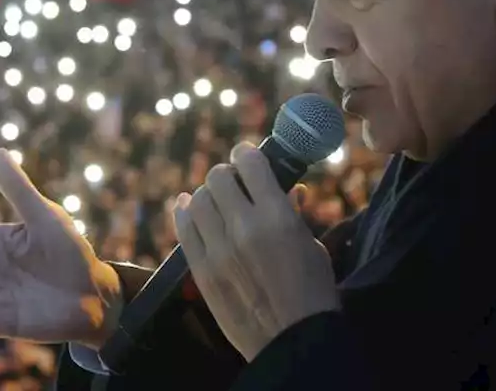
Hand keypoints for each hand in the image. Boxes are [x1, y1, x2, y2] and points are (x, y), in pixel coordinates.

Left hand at [173, 143, 340, 361]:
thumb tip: (287, 187)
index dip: (246, 155)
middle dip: (226, 175)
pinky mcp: (201, 270)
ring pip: (197, 199)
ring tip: (216, 200)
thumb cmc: (312, 291)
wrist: (292, 341)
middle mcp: (244, 227)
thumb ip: (292, 212)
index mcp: (277, 216)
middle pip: (217, 177)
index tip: (247, 158)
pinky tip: (188, 206)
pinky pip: (183, 228)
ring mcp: (218, 250)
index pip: (249, 163)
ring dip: (207, 195)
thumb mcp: (310, 244)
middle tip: (234, 184)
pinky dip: (184, 212)